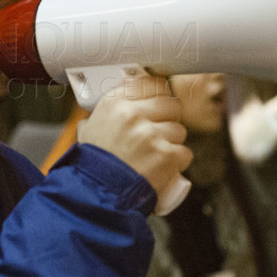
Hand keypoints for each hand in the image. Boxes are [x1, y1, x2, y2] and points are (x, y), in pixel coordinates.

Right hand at [78, 74, 191, 200]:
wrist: (97, 194)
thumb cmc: (93, 163)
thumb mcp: (92, 127)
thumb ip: (111, 110)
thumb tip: (129, 94)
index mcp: (114, 103)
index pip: (150, 83)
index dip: (159, 94)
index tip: (159, 103)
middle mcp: (132, 115)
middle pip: (171, 104)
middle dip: (169, 118)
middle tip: (160, 132)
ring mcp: (150, 135)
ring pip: (179, 130)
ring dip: (172, 143)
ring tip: (155, 155)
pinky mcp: (165, 155)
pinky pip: (184, 153)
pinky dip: (177, 163)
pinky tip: (162, 168)